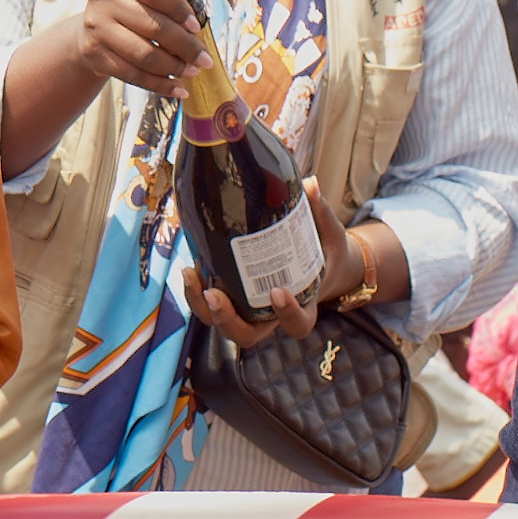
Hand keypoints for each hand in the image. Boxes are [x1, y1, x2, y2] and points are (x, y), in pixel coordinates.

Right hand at [76, 0, 217, 96]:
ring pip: (143, 54)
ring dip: (173, 68)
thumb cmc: (135, 2)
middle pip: (152, 26)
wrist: (94, 27)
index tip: (198, 27)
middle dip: (185, 47)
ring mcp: (95, 26)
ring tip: (192, 72)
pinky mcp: (93, 53)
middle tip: (205, 60)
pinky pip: (131, 74)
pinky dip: (158, 85)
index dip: (180, 9)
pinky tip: (178, 89)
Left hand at [184, 182, 363, 348]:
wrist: (320, 262)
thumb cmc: (325, 251)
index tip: (278, 291)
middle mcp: (272, 317)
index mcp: (303, 308)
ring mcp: (249, 311)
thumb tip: (310, 183)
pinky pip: (210, 305)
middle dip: (228, 319)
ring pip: (222, 324)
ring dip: (202, 306)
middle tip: (216, 295)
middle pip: (247, 335)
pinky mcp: (231, 299)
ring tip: (191, 275)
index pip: (297, 324)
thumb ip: (319, 213)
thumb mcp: (328, 234)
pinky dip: (197, 291)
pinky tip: (189, 268)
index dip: (287, 314)